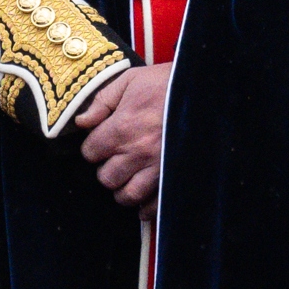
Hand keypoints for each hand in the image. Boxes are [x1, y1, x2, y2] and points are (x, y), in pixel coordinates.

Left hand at [75, 62, 170, 210]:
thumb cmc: (166, 84)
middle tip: (114, 162)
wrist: (207, 90)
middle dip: (106, 171)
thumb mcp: (129, 81)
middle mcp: (139, 152)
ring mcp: (159, 167)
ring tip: (127, 179)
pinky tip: (144, 200)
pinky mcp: (177, 176)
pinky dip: (147, 207)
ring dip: (123, 190)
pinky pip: (156, 204)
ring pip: (129, 195)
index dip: (92, 149)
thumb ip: (101, 102)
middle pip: (107, 178)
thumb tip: (81, 122)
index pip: (91, 153)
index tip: (100, 145)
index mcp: (122, 128)